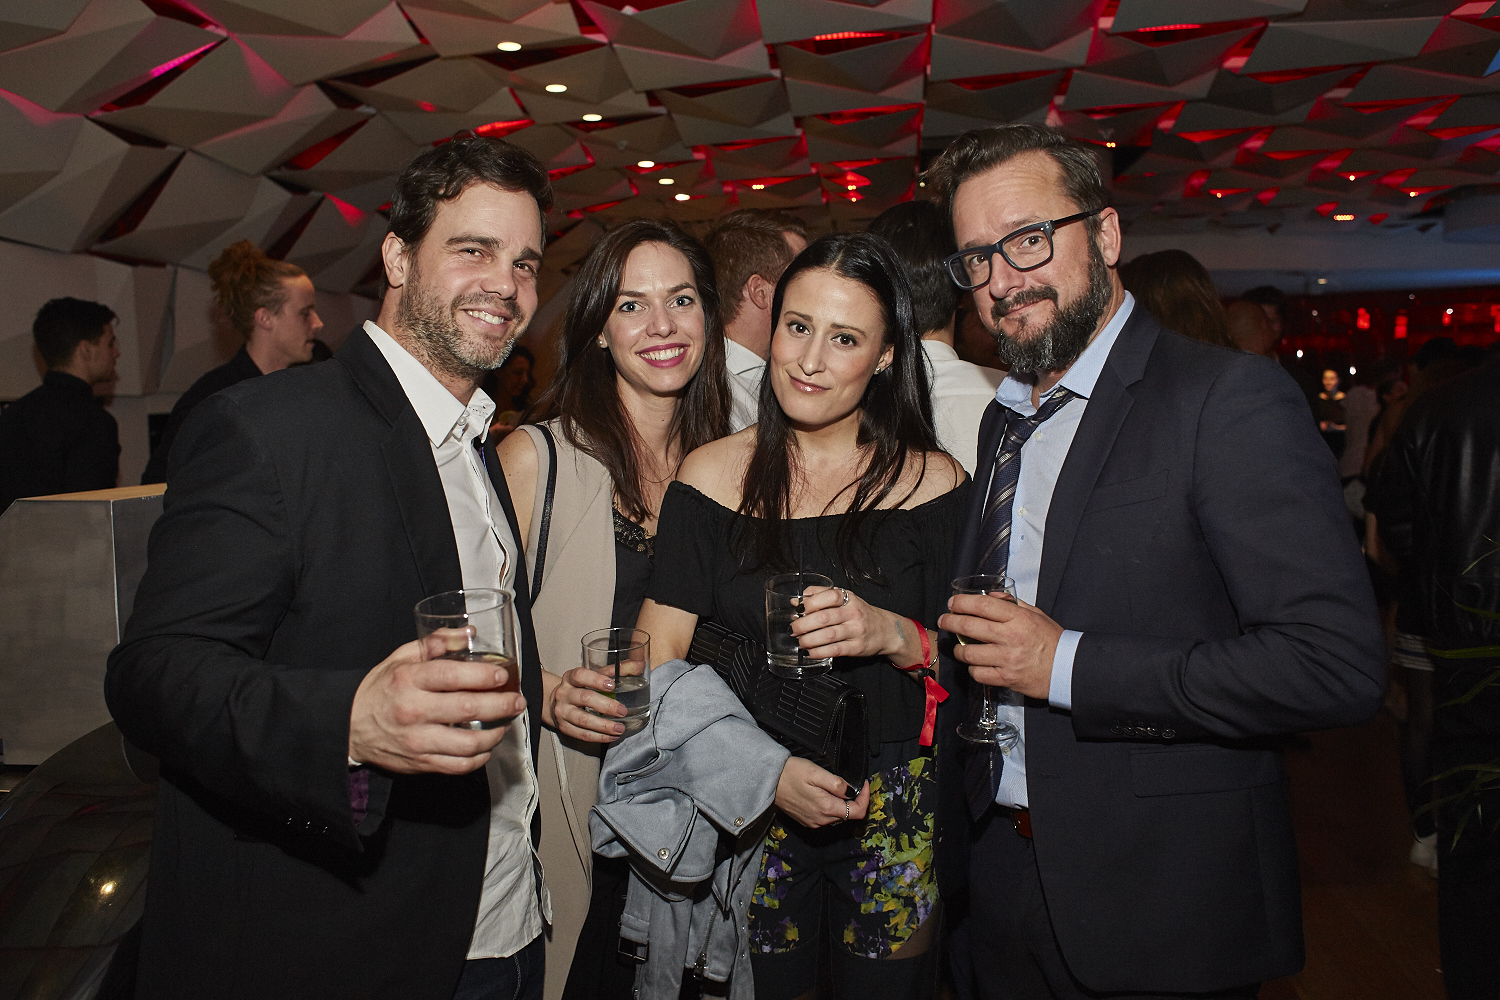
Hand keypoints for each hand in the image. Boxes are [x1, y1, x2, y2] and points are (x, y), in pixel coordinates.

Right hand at [348, 634, 525, 774]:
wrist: (348, 726)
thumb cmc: (379, 689)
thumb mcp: (400, 658)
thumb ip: (434, 643)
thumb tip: (467, 633)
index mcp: (409, 680)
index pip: (453, 675)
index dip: (484, 675)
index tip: (503, 674)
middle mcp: (414, 711)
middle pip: (468, 709)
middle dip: (501, 704)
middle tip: (517, 701)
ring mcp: (418, 740)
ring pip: (468, 743)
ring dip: (495, 734)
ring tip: (505, 724)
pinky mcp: (420, 762)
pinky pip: (458, 766)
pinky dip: (479, 758)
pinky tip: (486, 747)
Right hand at [547, 667, 627, 743]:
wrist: (554, 703)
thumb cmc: (579, 688)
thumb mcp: (592, 676)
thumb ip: (614, 671)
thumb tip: (638, 665)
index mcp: (570, 678)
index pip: (580, 675)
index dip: (596, 680)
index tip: (612, 685)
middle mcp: (564, 694)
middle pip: (584, 698)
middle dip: (606, 706)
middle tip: (622, 711)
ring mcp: (562, 712)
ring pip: (583, 720)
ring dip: (604, 726)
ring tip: (619, 728)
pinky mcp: (564, 728)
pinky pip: (582, 734)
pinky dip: (599, 737)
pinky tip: (611, 736)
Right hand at [774, 756, 869, 828]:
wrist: (769, 781)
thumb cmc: (791, 773)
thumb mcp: (816, 772)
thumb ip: (836, 783)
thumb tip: (851, 790)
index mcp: (827, 808)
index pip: (858, 812)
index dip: (865, 798)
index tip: (864, 784)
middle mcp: (822, 820)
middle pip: (848, 814)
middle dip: (854, 800)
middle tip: (852, 783)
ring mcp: (814, 822)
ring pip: (837, 816)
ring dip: (841, 803)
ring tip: (836, 787)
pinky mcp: (807, 821)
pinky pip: (825, 817)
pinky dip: (830, 807)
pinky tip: (824, 794)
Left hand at [790, 585, 914, 663]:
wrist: (886, 630)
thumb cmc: (860, 613)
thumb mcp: (845, 598)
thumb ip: (820, 596)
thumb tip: (796, 602)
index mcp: (848, 598)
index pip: (829, 595)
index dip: (810, 602)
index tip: (798, 610)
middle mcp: (853, 613)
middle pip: (824, 617)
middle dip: (803, 625)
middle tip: (793, 629)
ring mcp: (856, 630)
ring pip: (828, 635)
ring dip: (809, 640)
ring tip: (800, 642)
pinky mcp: (857, 647)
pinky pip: (834, 650)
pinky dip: (818, 652)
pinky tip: (810, 652)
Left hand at [939, 593, 1062, 699]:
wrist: (1067, 669)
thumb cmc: (1052, 640)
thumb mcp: (1036, 614)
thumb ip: (1013, 604)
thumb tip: (991, 596)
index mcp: (1018, 618)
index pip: (982, 605)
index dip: (962, 602)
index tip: (952, 603)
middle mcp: (1010, 637)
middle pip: (969, 627)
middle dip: (950, 622)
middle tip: (944, 620)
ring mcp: (1007, 659)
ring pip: (969, 653)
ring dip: (958, 649)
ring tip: (957, 647)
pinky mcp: (1006, 679)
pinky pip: (979, 674)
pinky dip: (973, 669)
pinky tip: (975, 664)